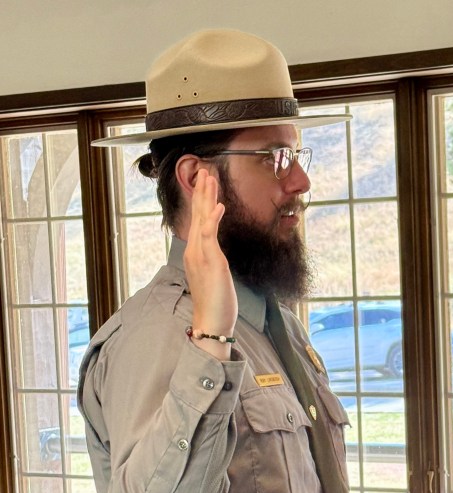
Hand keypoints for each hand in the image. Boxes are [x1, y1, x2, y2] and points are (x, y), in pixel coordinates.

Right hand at [183, 169, 237, 357]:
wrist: (211, 322)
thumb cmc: (215, 302)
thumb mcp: (214, 276)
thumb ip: (213, 259)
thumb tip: (215, 251)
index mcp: (195, 253)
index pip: (198, 220)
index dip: (202, 200)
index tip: (206, 182)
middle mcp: (194, 251)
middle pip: (197, 214)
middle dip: (202, 191)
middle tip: (206, 170)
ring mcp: (200, 255)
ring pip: (201, 219)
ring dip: (206, 197)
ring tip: (209, 177)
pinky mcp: (210, 261)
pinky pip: (209, 235)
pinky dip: (213, 219)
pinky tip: (218, 205)